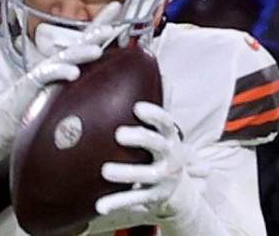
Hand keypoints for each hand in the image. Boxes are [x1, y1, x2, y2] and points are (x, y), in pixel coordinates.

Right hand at [0, 2, 123, 146]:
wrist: (3, 124)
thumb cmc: (35, 113)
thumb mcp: (65, 101)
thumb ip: (84, 95)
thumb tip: (112, 94)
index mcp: (67, 66)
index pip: (87, 41)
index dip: (102, 24)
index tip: (117, 7)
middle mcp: (55, 65)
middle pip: (78, 43)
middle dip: (96, 31)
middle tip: (114, 25)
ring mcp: (42, 73)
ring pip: (64, 57)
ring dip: (80, 52)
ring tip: (96, 51)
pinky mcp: (29, 86)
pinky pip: (45, 75)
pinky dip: (59, 72)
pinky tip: (73, 73)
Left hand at [96, 102, 207, 220]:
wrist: (178, 188)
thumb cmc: (161, 150)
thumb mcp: (164, 131)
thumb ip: (159, 104)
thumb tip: (159, 73)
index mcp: (170, 137)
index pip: (165, 122)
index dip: (154, 115)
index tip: (137, 108)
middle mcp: (170, 156)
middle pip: (157, 145)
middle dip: (140, 138)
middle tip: (119, 134)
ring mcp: (163, 178)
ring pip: (146, 175)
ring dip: (126, 173)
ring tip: (105, 170)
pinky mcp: (153, 197)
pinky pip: (135, 200)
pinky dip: (117, 202)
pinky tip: (100, 206)